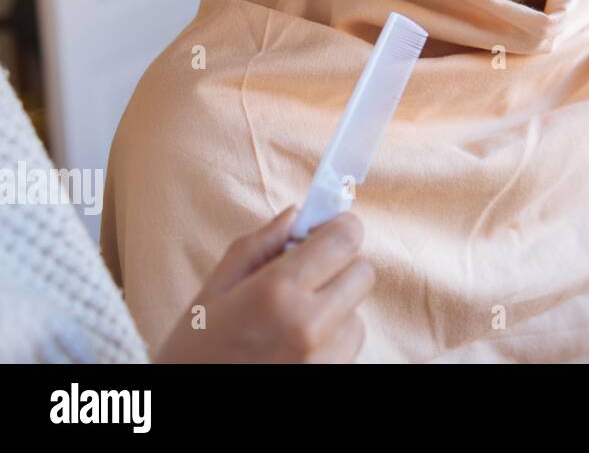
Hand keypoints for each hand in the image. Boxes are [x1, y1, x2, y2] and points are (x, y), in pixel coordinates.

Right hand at [154, 208, 374, 362]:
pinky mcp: (332, 375)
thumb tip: (296, 215)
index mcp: (277, 291)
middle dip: (339, 266)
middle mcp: (310, 323)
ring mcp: (325, 356)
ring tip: (293, 319)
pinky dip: (333, 337)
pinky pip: (350, 343)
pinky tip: (296, 344)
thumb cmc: (194, 351)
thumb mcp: (213, 291)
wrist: (190, 406)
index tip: (323, 232)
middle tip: (306, 276)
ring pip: (358, 310)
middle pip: (363, 271)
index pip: (345, 238)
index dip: (338, 228)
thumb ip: (258, 246)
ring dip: (336, 306)